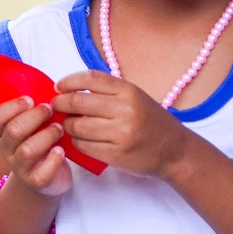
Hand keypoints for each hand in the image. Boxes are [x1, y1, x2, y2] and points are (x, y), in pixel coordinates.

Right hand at [0, 96, 71, 196]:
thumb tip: (40, 83)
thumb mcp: (31, 126)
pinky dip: (53, 160)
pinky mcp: (36, 182)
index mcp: (1, 132)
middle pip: (13, 130)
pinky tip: (61, 151)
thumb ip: (30, 108)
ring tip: (59, 128)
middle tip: (50, 109)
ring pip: (27, 150)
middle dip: (34, 116)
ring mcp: (20, 167)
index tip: (30, 99)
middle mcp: (6, 149)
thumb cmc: (40, 143)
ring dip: (46, 135)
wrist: (46, 179)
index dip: (11, 106)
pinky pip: (42, 173)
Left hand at [52, 70, 189, 176]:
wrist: (175, 151)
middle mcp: (125, 110)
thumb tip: (67, 90)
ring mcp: (121, 134)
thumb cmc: (150, 121)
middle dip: (60, 103)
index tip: (59, 87)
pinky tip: (80, 139)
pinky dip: (76, 142)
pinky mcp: (116, 155)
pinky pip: (83, 146)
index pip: (90, 78)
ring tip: (70, 124)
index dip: (69, 81)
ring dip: (67, 125)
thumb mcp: (135, 97)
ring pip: (77, 126)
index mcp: (129, 91)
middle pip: (78, 101)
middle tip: (56, 106)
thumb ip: (107, 92)